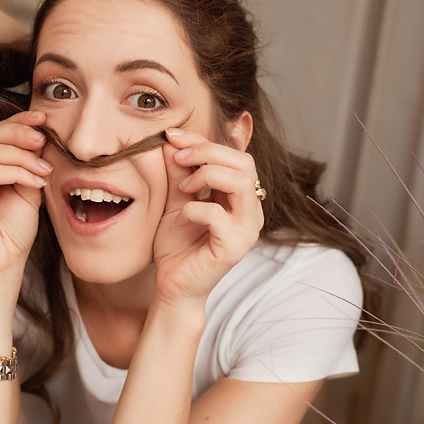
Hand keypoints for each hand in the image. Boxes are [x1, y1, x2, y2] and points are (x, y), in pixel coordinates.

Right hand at [0, 110, 52, 284]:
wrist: (2, 266)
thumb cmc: (12, 232)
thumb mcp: (28, 188)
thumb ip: (31, 164)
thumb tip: (45, 137)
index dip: (18, 120)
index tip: (44, 118)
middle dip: (19, 131)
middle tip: (44, 139)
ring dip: (22, 155)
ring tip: (44, 170)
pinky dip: (16, 172)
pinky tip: (35, 182)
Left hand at [151, 128, 263, 305]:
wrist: (172, 287)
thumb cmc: (177, 246)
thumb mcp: (175, 200)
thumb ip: (178, 172)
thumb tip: (173, 139)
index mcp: (242, 198)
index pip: (236, 156)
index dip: (204, 141)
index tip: (172, 136)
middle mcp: (251, 212)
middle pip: (244, 163)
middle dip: (207, 152)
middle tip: (177, 157)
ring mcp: (247, 230)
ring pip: (240, 182)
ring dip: (205, 175)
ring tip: (182, 188)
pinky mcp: (234, 248)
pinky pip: (217, 214)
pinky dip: (193, 209)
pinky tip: (179, 220)